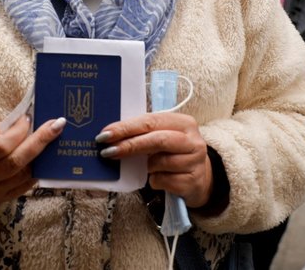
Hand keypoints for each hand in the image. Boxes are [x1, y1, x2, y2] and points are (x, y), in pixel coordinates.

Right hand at [0, 116, 65, 207]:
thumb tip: (23, 124)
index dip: (16, 133)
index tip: (28, 118)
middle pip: (16, 162)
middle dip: (39, 142)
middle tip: (57, 125)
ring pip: (24, 174)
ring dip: (42, 155)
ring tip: (54, 137)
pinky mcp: (6, 198)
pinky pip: (28, 184)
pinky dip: (39, 168)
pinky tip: (47, 154)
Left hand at [97, 113, 212, 207]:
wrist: (199, 178)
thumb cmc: (173, 154)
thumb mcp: (163, 137)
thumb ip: (144, 133)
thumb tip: (111, 136)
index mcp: (183, 122)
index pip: (150, 121)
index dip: (126, 128)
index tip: (105, 135)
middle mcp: (193, 140)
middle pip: (157, 140)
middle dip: (129, 145)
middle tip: (107, 151)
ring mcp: (195, 162)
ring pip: (159, 163)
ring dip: (146, 166)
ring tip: (147, 167)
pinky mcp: (192, 182)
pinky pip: (163, 181)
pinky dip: (155, 180)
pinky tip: (159, 178)